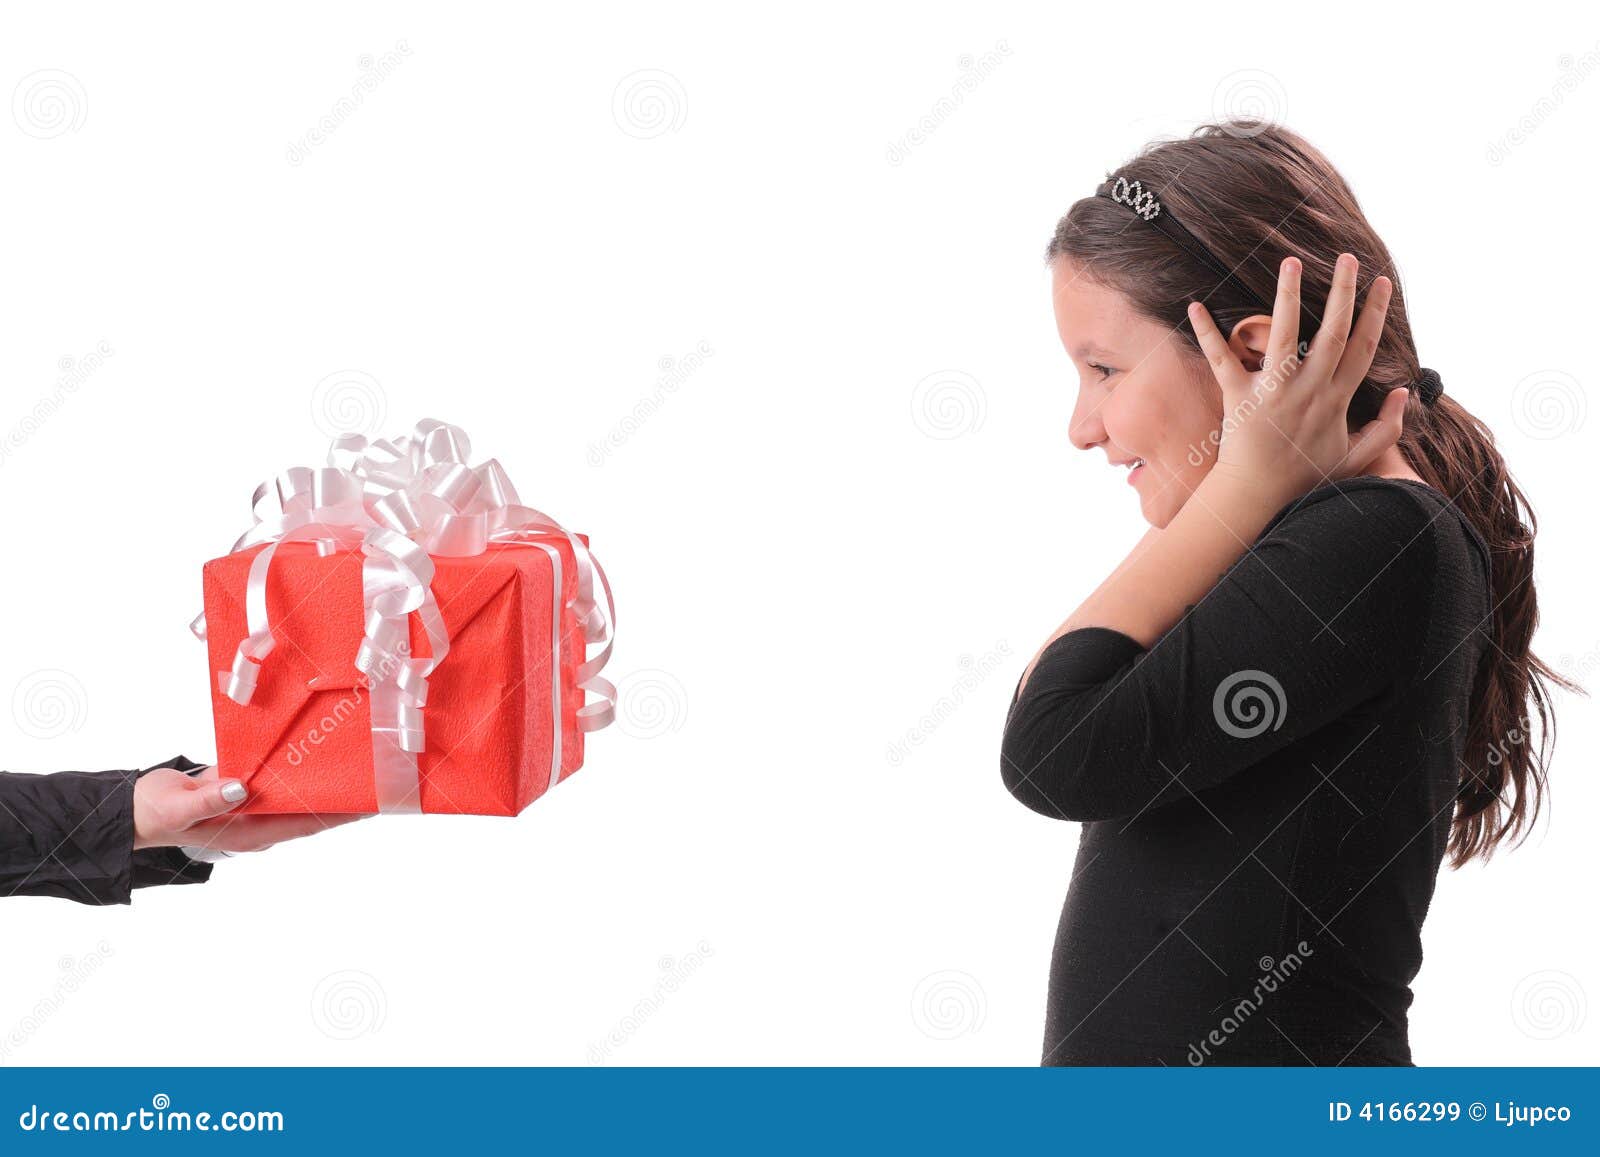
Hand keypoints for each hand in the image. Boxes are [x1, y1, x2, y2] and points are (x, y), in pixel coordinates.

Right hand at [133, 764, 366, 852]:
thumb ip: (209, 800)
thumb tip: (242, 788)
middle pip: (309, 808)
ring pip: (295, 790)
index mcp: (249, 832)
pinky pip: (276, 774)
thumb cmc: (154, 813)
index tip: (370, 803)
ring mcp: (252, 803)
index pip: (304, 823)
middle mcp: (258, 820)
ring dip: (320, 775)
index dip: (338, 814)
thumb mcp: (177, 809)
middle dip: (339, 794)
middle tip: (376, 773)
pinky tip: (316, 745)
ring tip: (356, 757)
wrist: (133, 807)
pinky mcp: (243, 786)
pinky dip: (295, 763)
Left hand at [1187, 253, 1406, 502]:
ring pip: (1285, 336)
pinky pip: (1221, 360)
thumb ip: (1386, 428)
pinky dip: (1206, 333)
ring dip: (1288, 297)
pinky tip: (1195, 305)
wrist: (1257, 498)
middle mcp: (1308, 391)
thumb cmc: (1304, 478)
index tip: (1382, 283)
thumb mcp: (1354, 458)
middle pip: (1333, 334)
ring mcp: (1273, 392)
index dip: (1375, 314)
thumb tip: (1405, 394)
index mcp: (1336, 401)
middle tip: (1348, 258)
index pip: (1363, 348)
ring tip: (1291, 262)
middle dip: (1344, 293)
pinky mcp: (1238, 398)